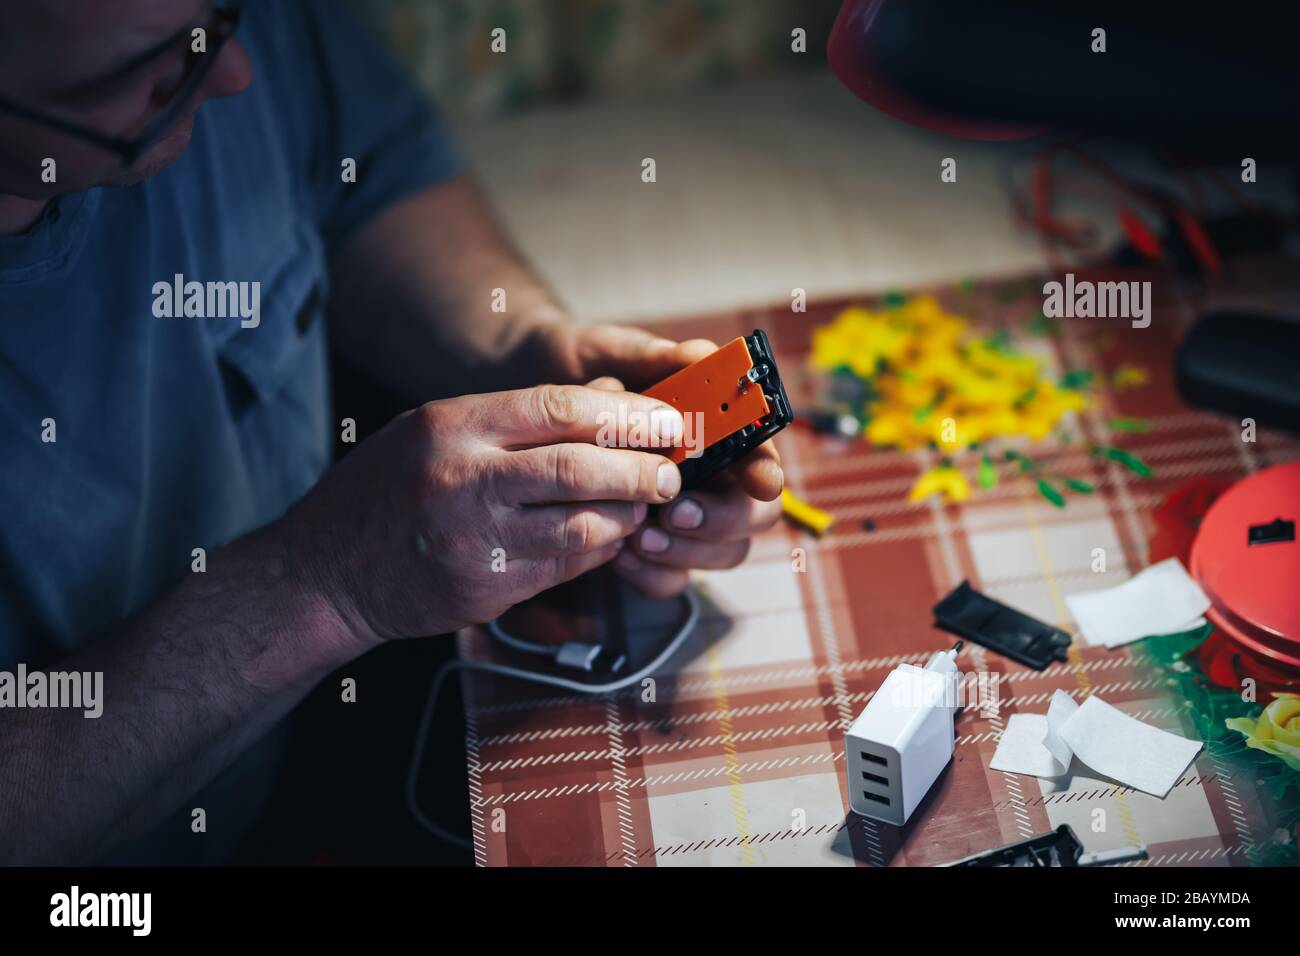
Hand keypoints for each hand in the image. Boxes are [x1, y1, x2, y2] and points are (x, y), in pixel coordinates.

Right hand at [279, 384, 685, 645]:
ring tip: (642, 507)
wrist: (325, 572)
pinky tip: (606, 538)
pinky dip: (597, 552)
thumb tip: (607, 408)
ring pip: (581, 527)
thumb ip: (511, 419)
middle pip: (579, 469)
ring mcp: (474, 541)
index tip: (666, 423)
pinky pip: (564, 569)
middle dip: (641, 471)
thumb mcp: (432, 429)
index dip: (626, 416)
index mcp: (453, 427)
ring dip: (626, 517)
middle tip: (671, 472)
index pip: (560, 409)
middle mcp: (464, 481)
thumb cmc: (386, 489)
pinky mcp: (484, 591)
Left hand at [553, 325, 784, 597]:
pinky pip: (673, 579)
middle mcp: (711, 476)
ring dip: (688, 551)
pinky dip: (653, 574)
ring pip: (722, 553)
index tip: (760, 483)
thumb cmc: (579, 371)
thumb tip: (695, 353)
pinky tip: (621, 556)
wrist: (528, 411)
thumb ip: (650, 354)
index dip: (768, 470)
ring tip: (639, 537)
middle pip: (755, 513)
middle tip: (675, 511)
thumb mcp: (606, 353)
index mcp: (714, 428)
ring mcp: (687, 518)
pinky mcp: (656, 551)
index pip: (761, 453)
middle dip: (724, 518)